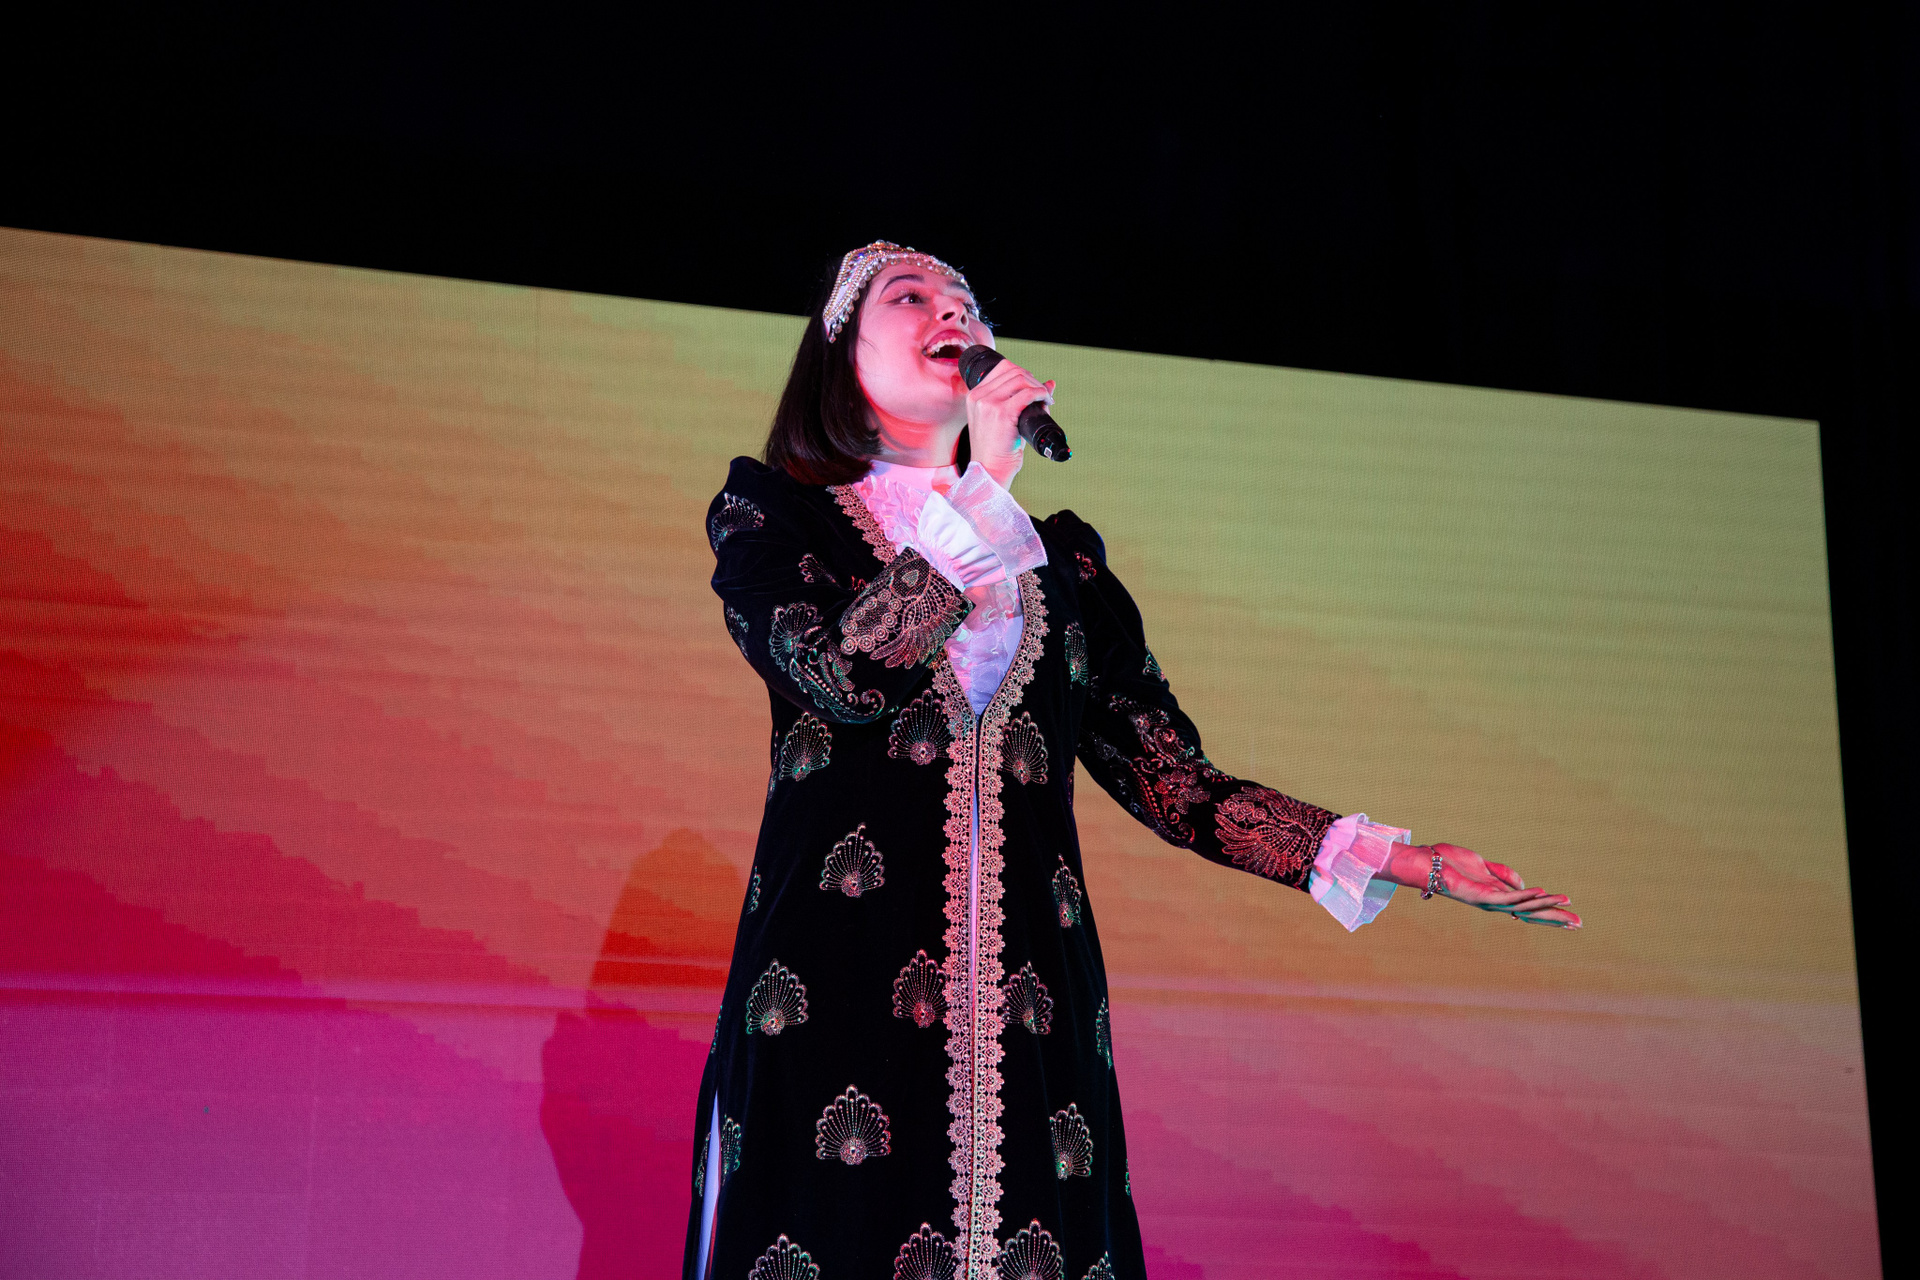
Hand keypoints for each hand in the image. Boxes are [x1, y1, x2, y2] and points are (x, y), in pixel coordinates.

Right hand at [965, 356, 1053, 488]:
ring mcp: (988, 403)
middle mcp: (978, 396)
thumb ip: (1021, 400)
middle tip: (1043, 396)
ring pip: (1021, 379)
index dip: (1023, 374)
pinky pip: (1027, 394)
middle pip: (1013, 371)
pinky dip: (1041, 394)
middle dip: (1033, 380)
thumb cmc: (997, 451)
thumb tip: (1050, 383)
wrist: (989, 472)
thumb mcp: (1004, 420)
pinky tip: (1046, 401)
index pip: (1003, 368)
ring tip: (1046, 400)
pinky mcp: (1001, 413)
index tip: (1033, 388)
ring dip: (1038, 386)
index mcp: (974, 396)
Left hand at [1383, 841, 1580, 928]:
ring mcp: (1488, 900)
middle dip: (1555, 918)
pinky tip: (1541, 891)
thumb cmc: (1449, 863)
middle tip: (1580, 924)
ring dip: (1546, 903)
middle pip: (1531, 912)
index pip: (1529, 907)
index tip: (1571, 919)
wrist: (1426, 864)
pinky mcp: (1480, 894)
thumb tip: (1524, 885)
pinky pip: (1507, 895)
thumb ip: (1504, 874)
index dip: (1550, 912)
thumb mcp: (1484, 866)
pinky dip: (1525, 894)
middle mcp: (1495, 903)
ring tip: (1568, 902)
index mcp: (1497, 897)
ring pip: (1524, 905)